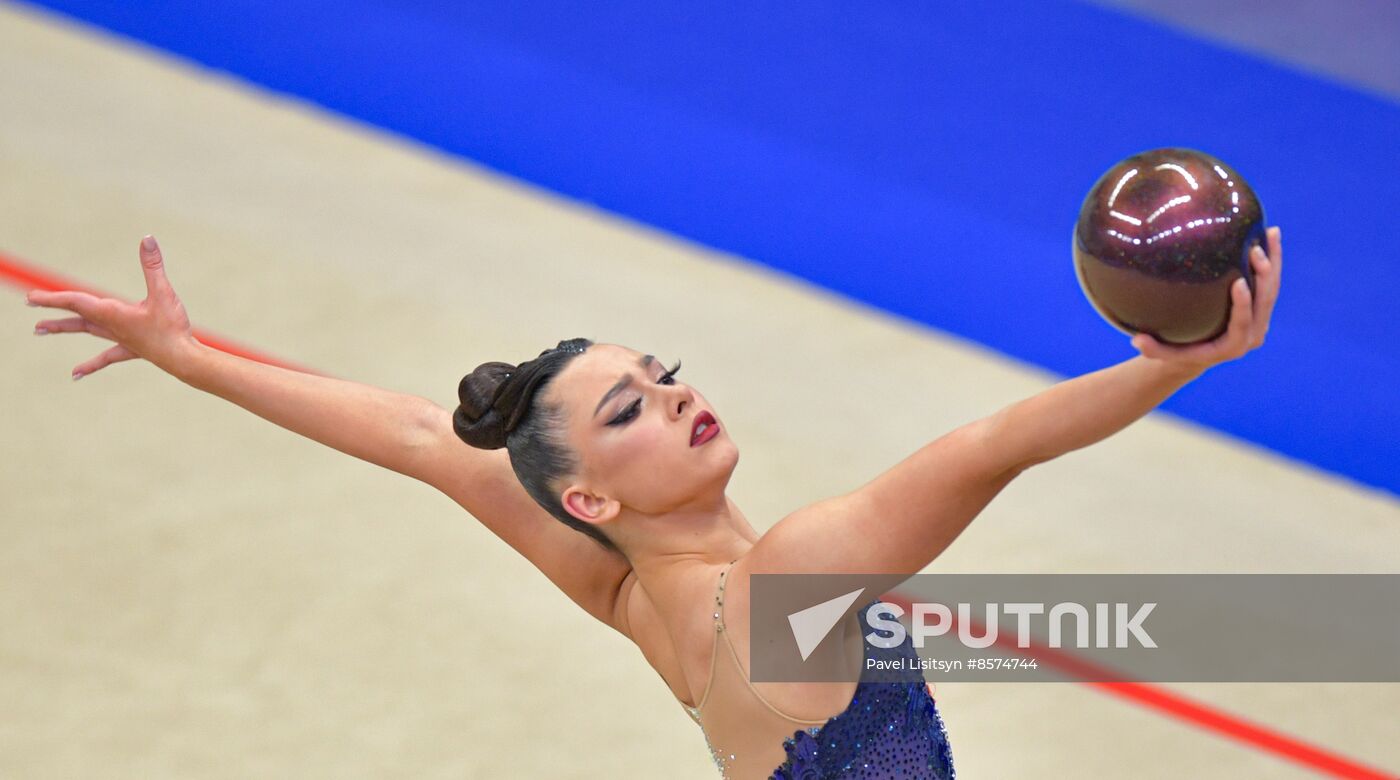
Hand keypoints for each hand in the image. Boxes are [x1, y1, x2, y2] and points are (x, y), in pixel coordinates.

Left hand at [27, 235, 198, 379]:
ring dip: (63, 327)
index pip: (76, 301)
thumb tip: (147, 239)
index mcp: (112, 313)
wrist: (182, 359)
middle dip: (52, 309)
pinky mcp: (131, 349)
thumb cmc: (171, 328)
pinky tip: (74, 374)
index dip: (53, 298)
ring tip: (39, 330)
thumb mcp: (163, 293)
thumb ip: (153, 266)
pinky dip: (90, 365)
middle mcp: (110, 325)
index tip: (31, 298)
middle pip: (75, 315)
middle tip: (29, 304)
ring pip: (86, 330)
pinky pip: (106, 356)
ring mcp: (119, 338)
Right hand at [1130, 226, 1281, 369]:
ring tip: (1272, 233)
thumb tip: (1136, 340)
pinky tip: (1272, 233)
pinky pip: (1269, 282)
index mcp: (1233, 346)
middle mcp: (1253, 334)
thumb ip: (1152, 350)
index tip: (1239, 282)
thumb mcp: (1165, 354)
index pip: (1242, 324)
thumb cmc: (1180, 352)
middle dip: (1263, 276)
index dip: (1244, 304)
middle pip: (1265, 302)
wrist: (1200, 356)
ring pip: (1272, 289)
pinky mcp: (1262, 308)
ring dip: (1273, 261)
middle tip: (1256, 250)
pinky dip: (1272, 260)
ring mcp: (1261, 320)